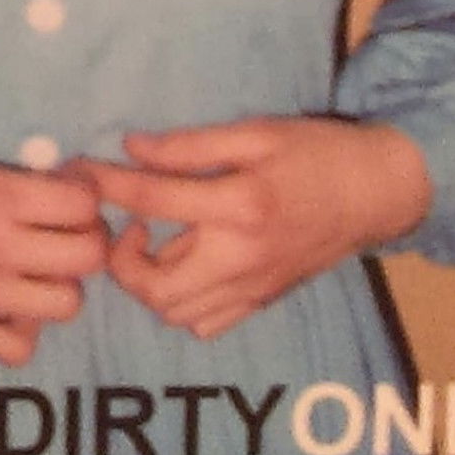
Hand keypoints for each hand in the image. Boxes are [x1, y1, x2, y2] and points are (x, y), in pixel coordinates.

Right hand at [0, 132, 107, 364]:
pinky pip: (19, 347)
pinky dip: (24, 327)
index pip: (80, 204)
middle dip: (88, 237)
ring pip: (65, 305)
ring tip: (38, 266)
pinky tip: (6, 303)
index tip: (68, 185)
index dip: (85, 191)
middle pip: (87, 258)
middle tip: (65, 226)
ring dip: (62, 283)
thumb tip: (20, 180)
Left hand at [78, 117, 431, 338]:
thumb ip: (190, 145)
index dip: (105, 183)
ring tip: (153, 240)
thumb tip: (132, 148)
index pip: (151, 199)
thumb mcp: (254, 132)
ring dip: (149, 282)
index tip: (77, 172)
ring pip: (176, 312)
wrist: (376, 192)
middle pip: (154, 286)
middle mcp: (242, 258)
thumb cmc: (315, 153)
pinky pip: (205, 322)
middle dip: (121, 258)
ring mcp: (253, 288)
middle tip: (125, 221)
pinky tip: (184, 262)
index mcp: (238, 206)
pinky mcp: (262, 301)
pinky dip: (181, 301)